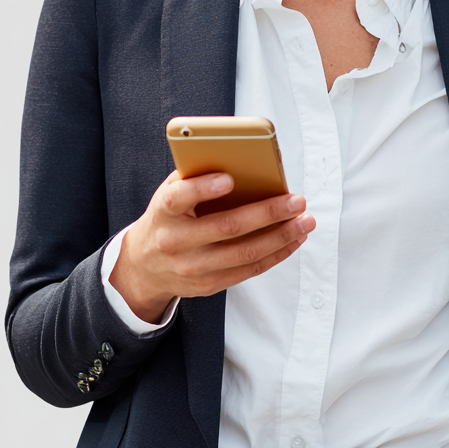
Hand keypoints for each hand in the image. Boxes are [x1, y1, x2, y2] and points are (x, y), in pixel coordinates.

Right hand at [110, 171, 314, 322]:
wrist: (143, 266)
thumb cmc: (167, 218)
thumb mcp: (169, 193)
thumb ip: (195, 177)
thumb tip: (240, 162)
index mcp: (164, 211)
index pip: (179, 198)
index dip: (204, 188)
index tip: (230, 179)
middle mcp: (176, 241)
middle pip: (226, 227)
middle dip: (267, 213)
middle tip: (296, 200)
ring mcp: (193, 267)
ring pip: (244, 254)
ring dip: (281, 237)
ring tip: (305, 221)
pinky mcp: (208, 285)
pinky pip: (248, 270)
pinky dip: (275, 254)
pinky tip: (293, 239)